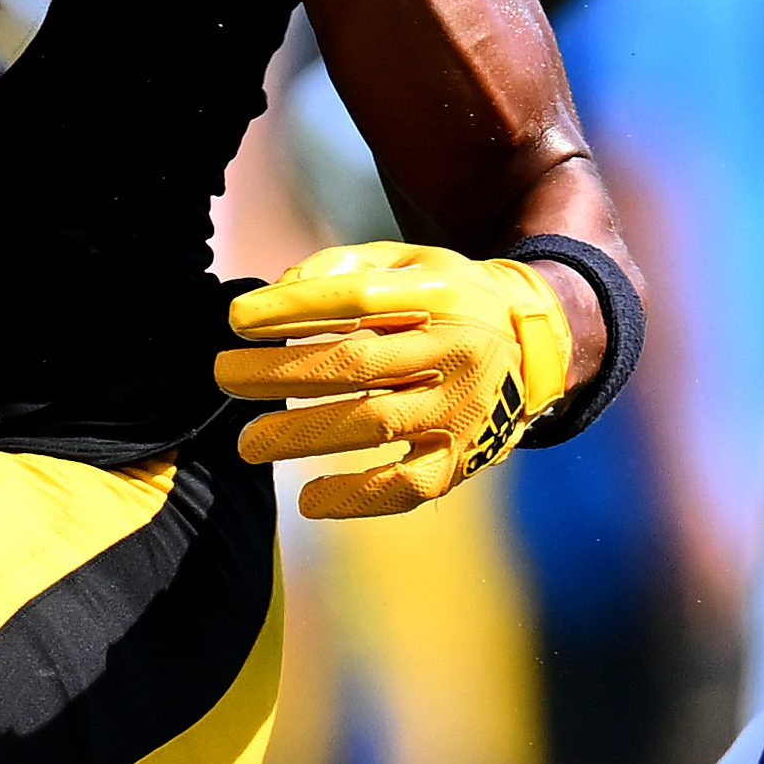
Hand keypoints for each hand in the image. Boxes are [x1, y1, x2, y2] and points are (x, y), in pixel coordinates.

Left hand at [215, 238, 573, 516]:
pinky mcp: (465, 456)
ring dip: (301, 436)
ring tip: (247, 443)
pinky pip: (408, 486)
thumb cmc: (449, 297)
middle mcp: (454, 349)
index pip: (354, 299)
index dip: (290, 310)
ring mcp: (462, 407)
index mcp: (439, 293)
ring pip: (372, 425)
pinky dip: (357, 498)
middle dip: (278, 374)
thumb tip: (275, 295)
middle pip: (354, 364)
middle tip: (223, 377)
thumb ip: (344, 268)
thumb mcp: (409, 262)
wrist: (540, 342)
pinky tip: (310, 501)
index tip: (236, 321)